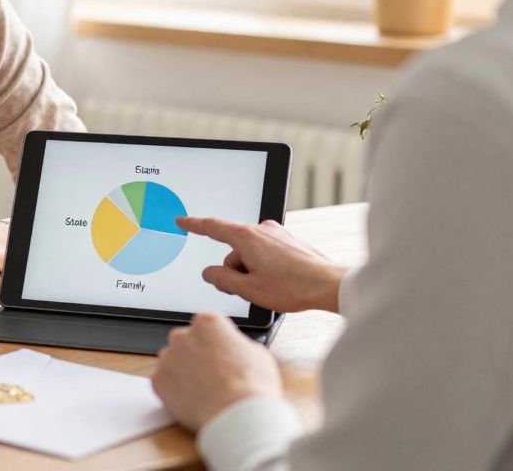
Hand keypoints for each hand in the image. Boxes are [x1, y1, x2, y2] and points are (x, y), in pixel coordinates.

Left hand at [152, 312, 283, 430]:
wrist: (237, 415)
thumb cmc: (252, 386)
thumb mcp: (258, 354)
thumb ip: (238, 345)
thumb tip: (234, 349)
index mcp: (207, 322)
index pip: (206, 326)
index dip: (215, 343)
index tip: (220, 355)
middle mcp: (183, 335)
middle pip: (186, 342)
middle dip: (196, 356)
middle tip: (213, 375)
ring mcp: (167, 358)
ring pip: (173, 362)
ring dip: (184, 373)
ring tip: (205, 391)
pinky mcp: (158, 380)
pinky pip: (164, 383)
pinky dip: (175, 391)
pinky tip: (194, 400)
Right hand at [178, 216, 347, 313]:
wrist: (331, 285)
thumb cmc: (293, 287)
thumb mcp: (249, 289)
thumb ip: (223, 279)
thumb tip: (210, 272)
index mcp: (247, 238)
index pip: (213, 227)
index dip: (194, 225)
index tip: (181, 221)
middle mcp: (262, 229)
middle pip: (234, 250)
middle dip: (236, 270)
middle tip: (250, 290)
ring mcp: (277, 234)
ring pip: (251, 253)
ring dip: (253, 270)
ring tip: (272, 287)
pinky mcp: (290, 240)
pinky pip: (267, 252)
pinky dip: (268, 267)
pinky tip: (282, 281)